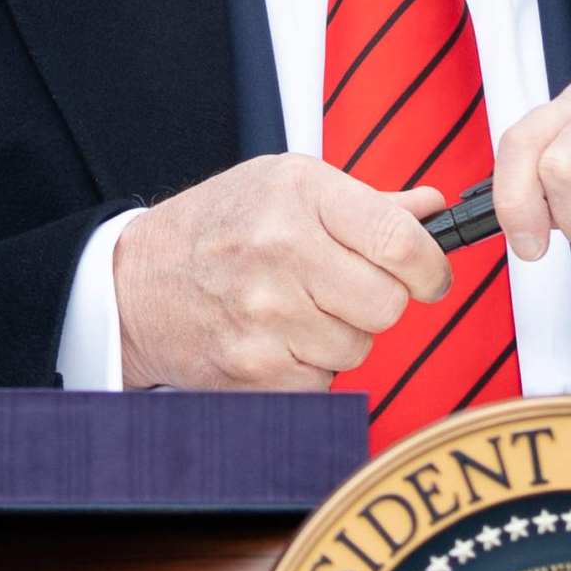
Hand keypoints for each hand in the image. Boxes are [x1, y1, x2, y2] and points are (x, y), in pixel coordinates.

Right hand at [110, 154, 452, 390]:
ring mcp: (265, 313)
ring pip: (358, 347)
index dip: (430, 267)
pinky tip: (278, 339)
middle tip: (347, 289)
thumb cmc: (220, 226)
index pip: (401, 240)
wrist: (136, 282)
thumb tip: (434, 209)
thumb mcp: (287, 187)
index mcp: (300, 193)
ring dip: (342, 336)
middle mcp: (282, 249)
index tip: (428, 276)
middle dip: (379, 301)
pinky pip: (324, 383)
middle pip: (388, 303)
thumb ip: (367, 203)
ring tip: (298, 309)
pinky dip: (311, 369)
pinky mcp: (253, 368)